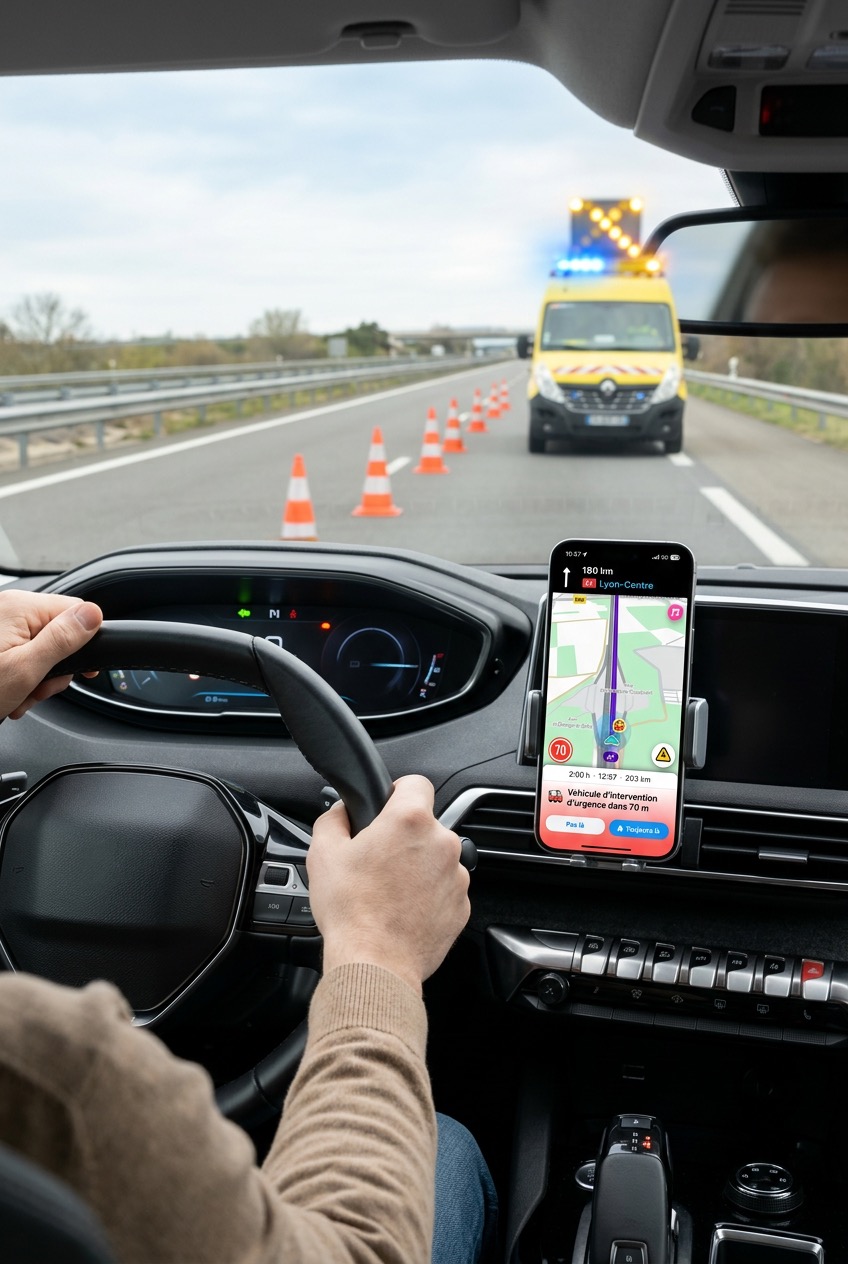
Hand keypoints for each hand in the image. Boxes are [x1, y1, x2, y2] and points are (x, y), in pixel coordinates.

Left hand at [0, 591, 102, 718]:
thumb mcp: (25, 670)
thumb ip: (62, 640)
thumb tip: (93, 614)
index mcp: (18, 608)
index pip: (75, 612)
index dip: (85, 643)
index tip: (84, 671)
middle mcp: (7, 610)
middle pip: (57, 633)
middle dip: (53, 669)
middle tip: (36, 690)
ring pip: (39, 649)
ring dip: (35, 679)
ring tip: (17, 697)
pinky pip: (19, 653)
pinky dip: (19, 677)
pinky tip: (8, 694)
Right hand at [307, 775, 469, 992]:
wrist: (374, 964)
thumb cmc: (351, 911)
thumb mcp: (323, 853)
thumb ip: (333, 818)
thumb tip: (341, 810)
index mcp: (409, 821)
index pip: (416, 783)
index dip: (398, 791)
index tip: (388, 805)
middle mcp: (441, 843)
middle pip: (425, 825)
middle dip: (404, 837)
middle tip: (377, 859)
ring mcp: (456, 876)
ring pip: (436, 858)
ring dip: (418, 867)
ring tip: (388, 890)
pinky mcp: (462, 905)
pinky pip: (445, 889)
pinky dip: (428, 895)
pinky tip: (402, 909)